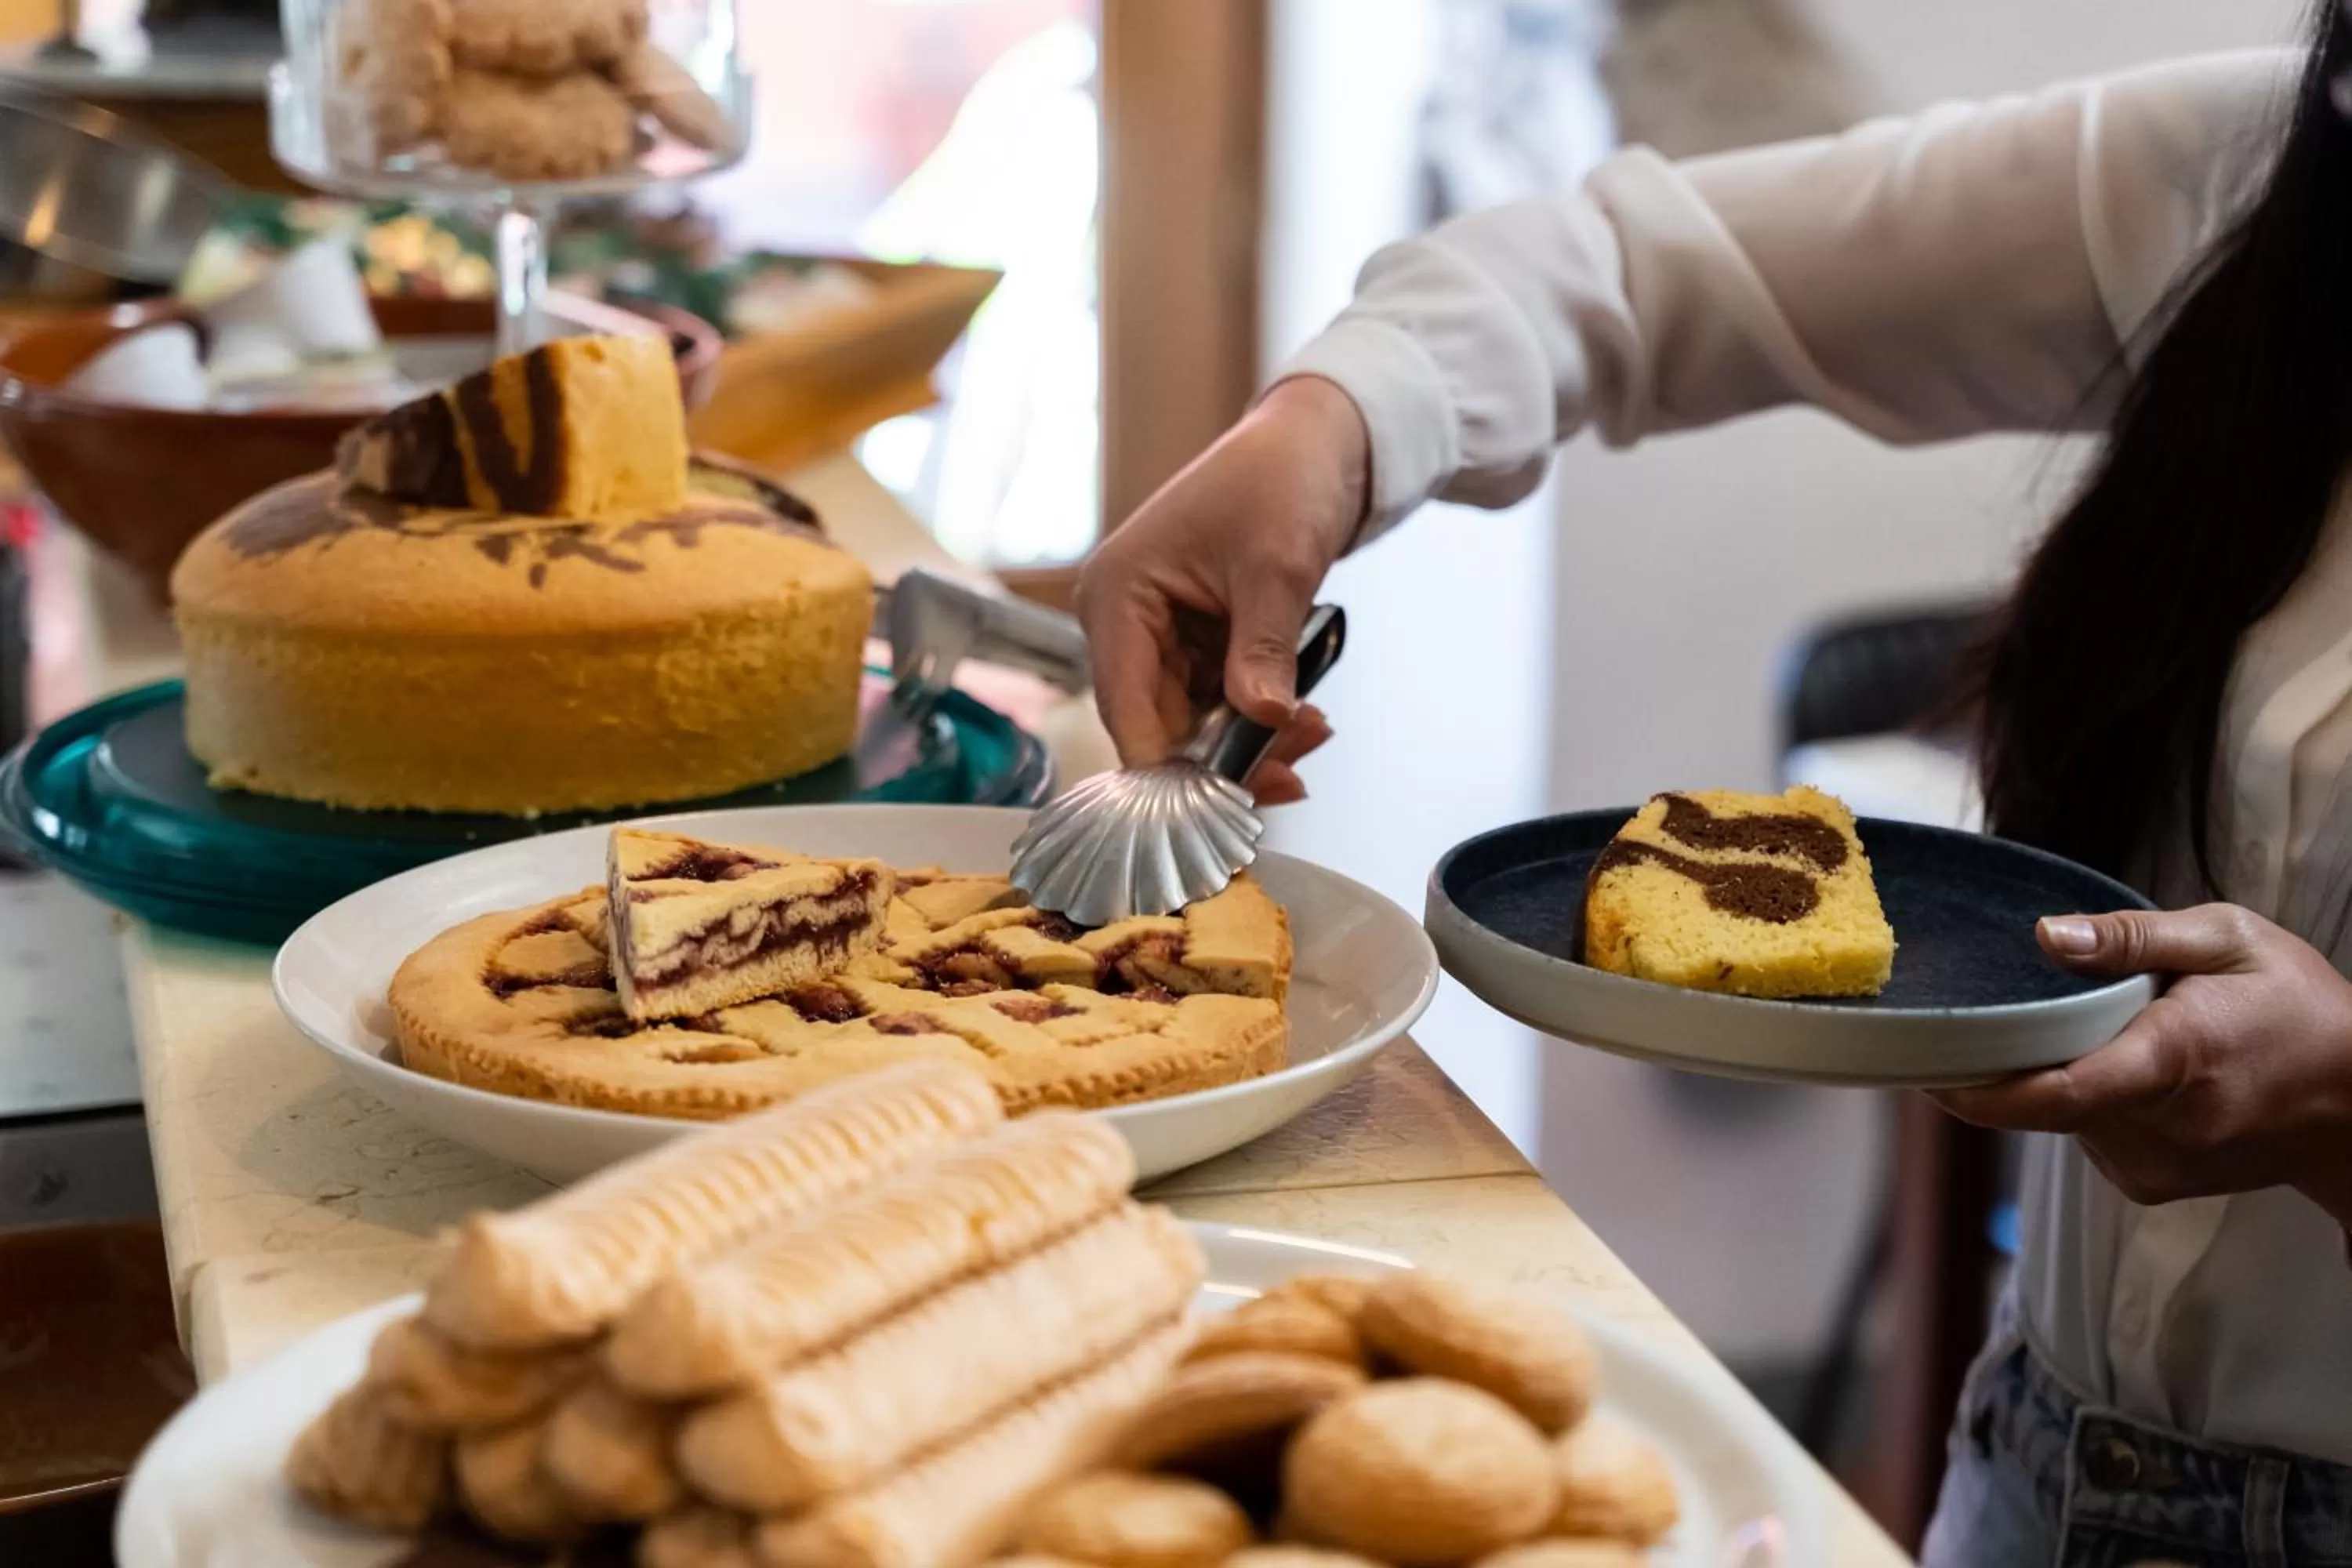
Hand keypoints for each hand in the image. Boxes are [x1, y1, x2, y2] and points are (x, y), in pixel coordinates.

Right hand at [1075, 376, 1367, 803]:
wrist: (1318, 442)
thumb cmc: (1281, 480)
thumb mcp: (1276, 569)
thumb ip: (1262, 652)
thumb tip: (1266, 722)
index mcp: (1117, 598)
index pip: (1129, 712)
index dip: (1171, 771)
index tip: (1221, 811)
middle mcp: (1124, 622)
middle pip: (1160, 728)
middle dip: (1227, 759)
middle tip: (1295, 776)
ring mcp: (1158, 635)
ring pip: (1193, 724)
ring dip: (1250, 742)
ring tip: (1314, 736)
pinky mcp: (1194, 641)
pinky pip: (1217, 702)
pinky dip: (1257, 717)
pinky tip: (1304, 722)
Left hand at [1936, 905, 2351, 1219]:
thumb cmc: (2300, 1007)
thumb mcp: (2229, 941)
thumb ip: (2132, 938)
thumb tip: (2045, 935)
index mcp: (2174, 1059)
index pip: (2057, 1092)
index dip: (1980, 1090)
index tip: (1926, 1067)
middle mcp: (2159, 1126)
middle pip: (2043, 1099)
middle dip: (2013, 1058)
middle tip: (2004, 1012)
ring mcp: (2155, 1165)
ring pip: (2060, 1117)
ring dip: (2060, 1075)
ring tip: (2113, 1033)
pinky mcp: (2150, 1184)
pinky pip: (2084, 1135)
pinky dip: (2086, 1101)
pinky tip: (2130, 1070)